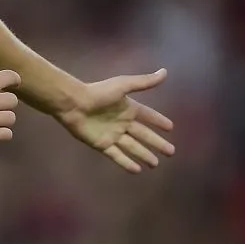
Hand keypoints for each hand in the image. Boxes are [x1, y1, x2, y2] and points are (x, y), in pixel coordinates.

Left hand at [58, 69, 175, 172]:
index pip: (148, 116)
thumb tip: (164, 72)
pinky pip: (117, 155)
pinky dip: (126, 163)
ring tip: (155, 164)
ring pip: (132, 147)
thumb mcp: (123, 85)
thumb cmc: (98, 93)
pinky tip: (137, 170)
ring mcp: (112, 135)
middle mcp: (122, 123)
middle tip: (171, 152)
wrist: (73, 104)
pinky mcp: (102, 145)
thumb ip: (144, 82)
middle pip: (143, 135)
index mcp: (128, 108)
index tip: (170, 128)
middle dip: (156, 143)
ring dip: (144, 155)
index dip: (158, 121)